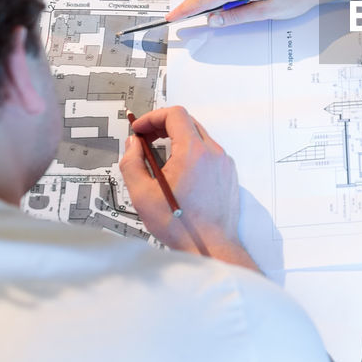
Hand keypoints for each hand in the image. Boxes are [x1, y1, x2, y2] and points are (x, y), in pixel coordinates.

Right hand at [120, 106, 242, 256]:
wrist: (211, 246)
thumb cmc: (178, 224)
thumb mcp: (142, 194)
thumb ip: (132, 163)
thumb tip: (133, 144)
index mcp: (193, 152)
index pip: (175, 115)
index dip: (153, 117)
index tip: (139, 130)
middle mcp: (213, 152)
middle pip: (188, 122)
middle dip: (163, 126)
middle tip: (145, 140)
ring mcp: (224, 163)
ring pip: (199, 137)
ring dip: (178, 139)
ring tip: (159, 157)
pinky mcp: (229, 174)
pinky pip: (209, 153)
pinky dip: (192, 152)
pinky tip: (179, 172)